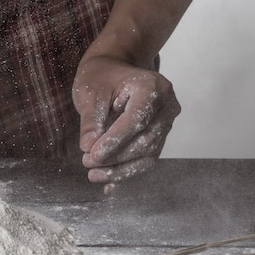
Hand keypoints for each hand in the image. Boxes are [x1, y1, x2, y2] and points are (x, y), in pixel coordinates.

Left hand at [72, 56, 180, 192]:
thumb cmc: (101, 77)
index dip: (114, 141)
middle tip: (87, 164)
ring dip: (121, 170)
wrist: (113, 70)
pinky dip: (127, 171)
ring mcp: (167, 122)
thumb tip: (88, 148)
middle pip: (145, 140)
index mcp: (152, 87)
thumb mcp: (90, 93)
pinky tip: (109, 185)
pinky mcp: (160, 135)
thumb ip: (90, 120)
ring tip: (94, 175)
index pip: (136, 120)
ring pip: (148, 154)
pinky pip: (146, 158)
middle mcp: (167, 105)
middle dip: (116, 158)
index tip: (92, 156)